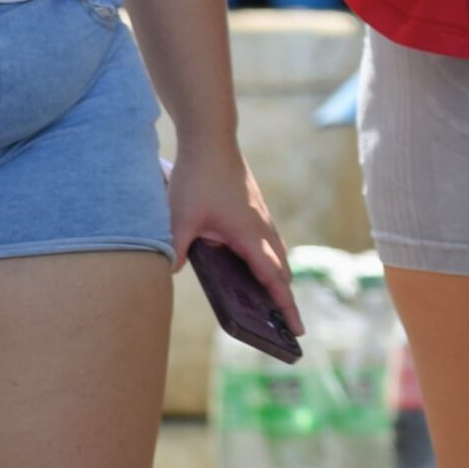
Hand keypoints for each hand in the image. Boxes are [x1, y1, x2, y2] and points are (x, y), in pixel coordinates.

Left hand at [166, 139, 299, 336]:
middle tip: (288, 325)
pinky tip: (254, 262)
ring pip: (277, 252)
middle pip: (281, 269)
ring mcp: (261, 215)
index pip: (273, 279)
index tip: (298, 330)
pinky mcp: (254, 207)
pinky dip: (269, 258)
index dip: (285, 306)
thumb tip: (170, 273)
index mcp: (249, 235)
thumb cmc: (197, 178)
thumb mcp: (180, 219)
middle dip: (285, 297)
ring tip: (273, 299)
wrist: (211, 138)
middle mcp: (262, 227)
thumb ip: (176, 249)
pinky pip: (268, 240)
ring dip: (278, 276)